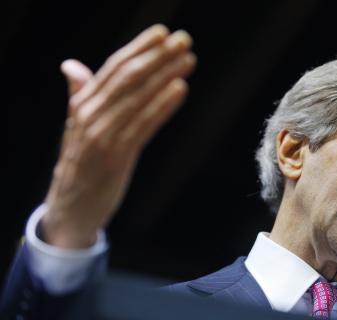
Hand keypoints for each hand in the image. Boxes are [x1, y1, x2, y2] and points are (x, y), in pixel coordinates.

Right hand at [41, 25, 195, 248]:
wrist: (70, 207)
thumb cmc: (81, 164)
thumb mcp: (78, 127)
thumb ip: (80, 95)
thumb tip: (72, 66)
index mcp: (83, 104)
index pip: (113, 67)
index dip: (138, 48)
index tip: (162, 33)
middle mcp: (90, 114)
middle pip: (127, 78)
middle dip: (157, 57)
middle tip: (183, 41)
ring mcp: (101, 135)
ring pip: (136, 98)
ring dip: (164, 75)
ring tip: (187, 60)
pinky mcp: (115, 156)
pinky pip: (142, 125)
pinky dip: (161, 105)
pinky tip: (179, 89)